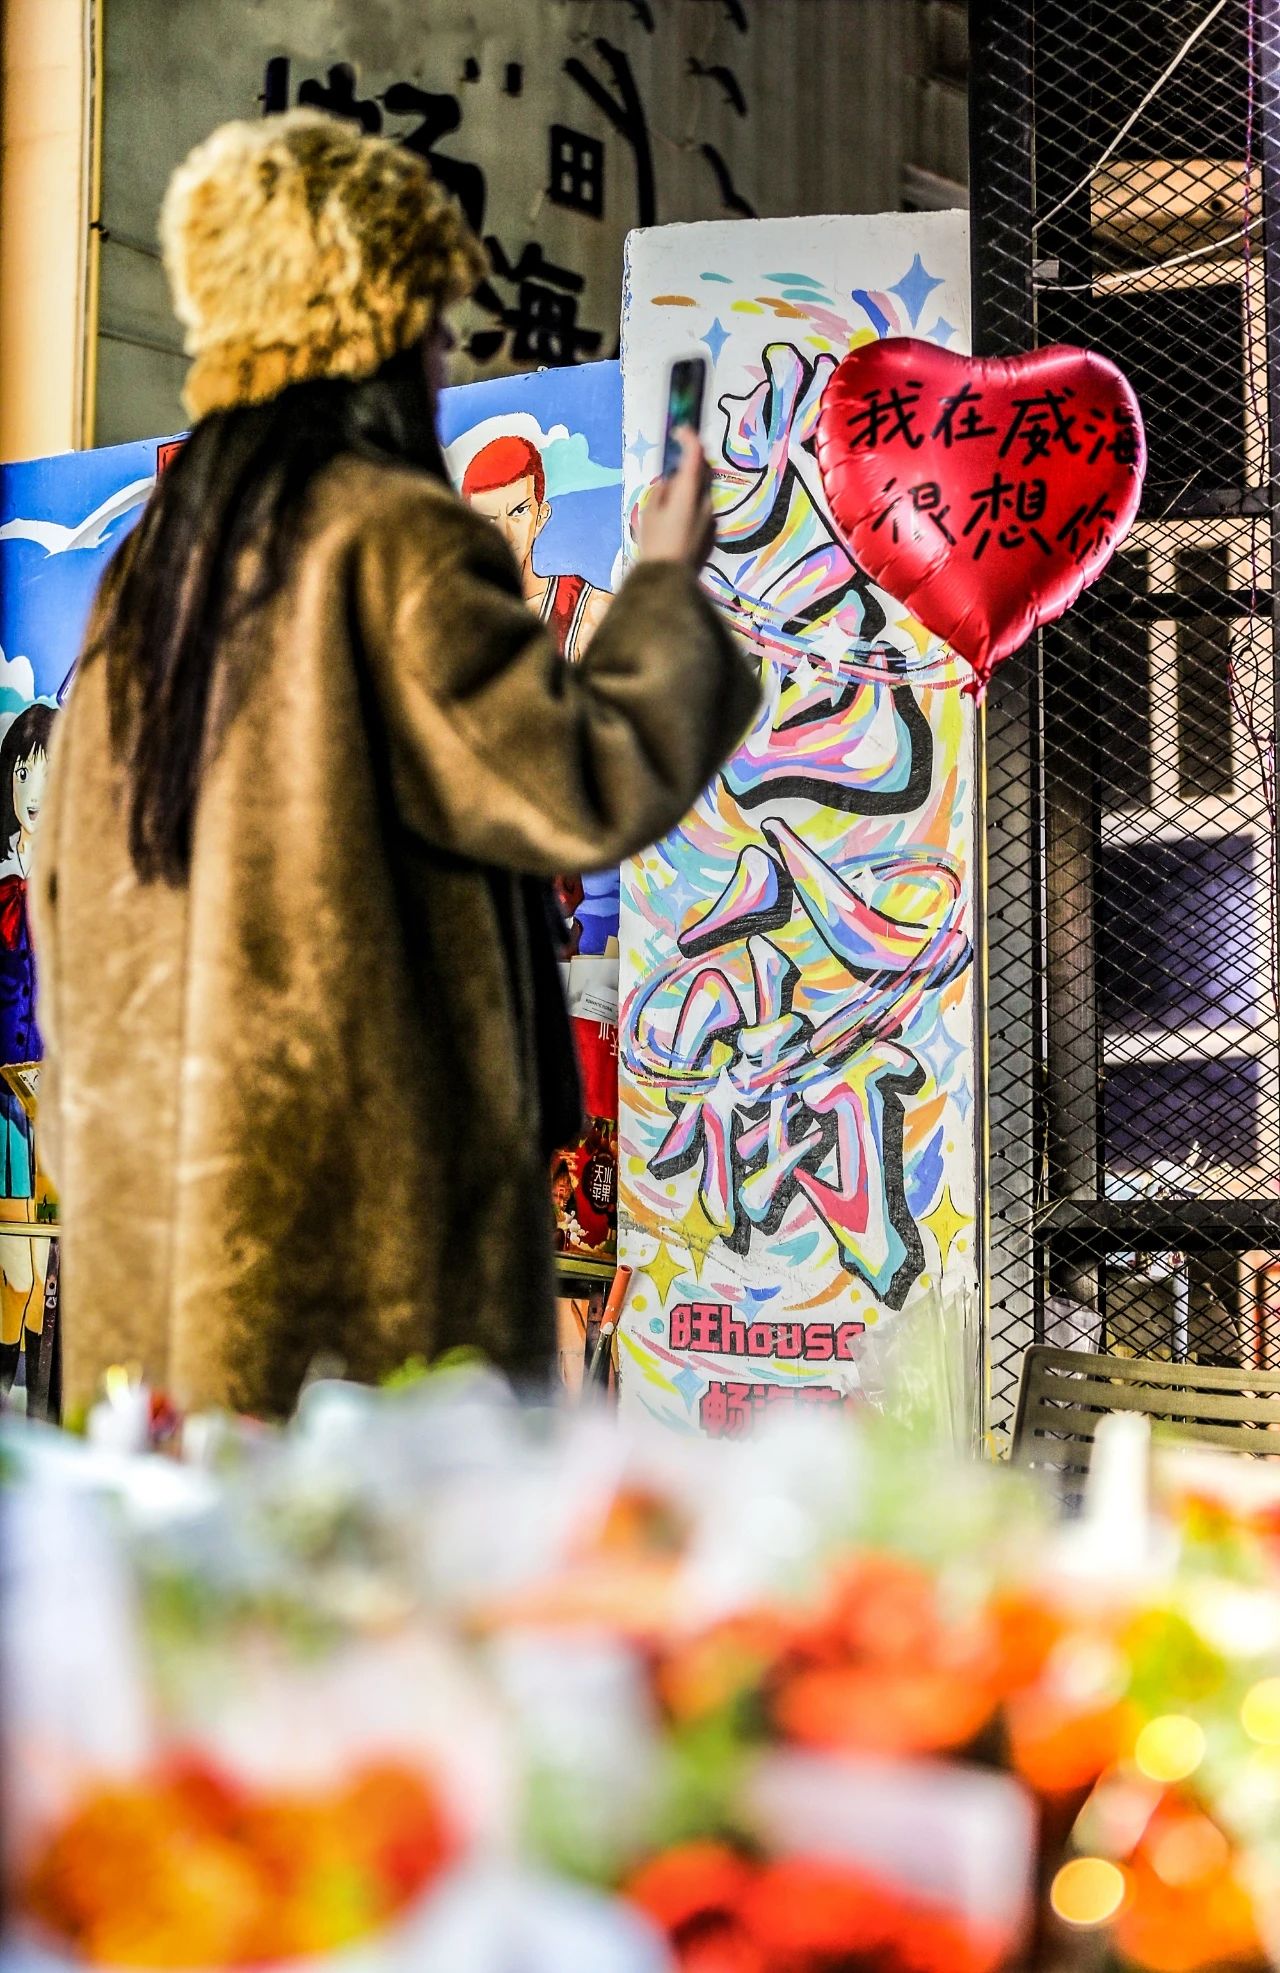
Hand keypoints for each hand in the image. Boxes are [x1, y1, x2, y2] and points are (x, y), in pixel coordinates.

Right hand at [636, 429, 715, 570]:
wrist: (669, 579)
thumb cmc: (654, 543)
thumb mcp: (650, 512)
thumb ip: (662, 490)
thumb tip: (671, 482)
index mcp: (688, 493)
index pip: (695, 456)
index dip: (689, 439)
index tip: (680, 430)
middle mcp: (705, 501)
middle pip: (702, 472)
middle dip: (691, 462)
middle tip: (674, 464)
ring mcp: (710, 517)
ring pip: (702, 491)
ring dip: (690, 485)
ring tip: (670, 496)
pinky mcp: (711, 531)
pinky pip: (701, 508)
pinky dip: (692, 503)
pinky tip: (676, 517)